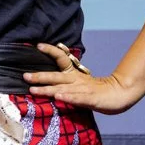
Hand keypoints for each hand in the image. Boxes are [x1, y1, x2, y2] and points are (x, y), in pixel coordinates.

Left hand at [24, 43, 141, 114]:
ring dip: (47, 89)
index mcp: (73, 73)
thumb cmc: (96, 89)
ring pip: (62, 88)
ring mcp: (84, 89)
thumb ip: (64, 80)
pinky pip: (78, 98)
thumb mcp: (78, 82)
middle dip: (39, 77)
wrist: (120, 94)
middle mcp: (76, 80)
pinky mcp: (91, 99)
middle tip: (24, 76)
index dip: (51, 51)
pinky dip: (67, 97)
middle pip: (56, 76)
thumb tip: (45, 79)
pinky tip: (58, 97)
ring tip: (33, 90)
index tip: (38, 45)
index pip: (62, 58)